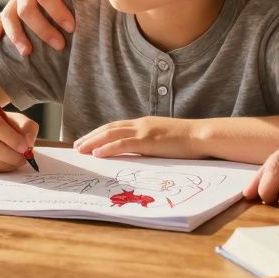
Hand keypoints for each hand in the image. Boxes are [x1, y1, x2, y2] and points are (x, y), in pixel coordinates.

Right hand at [0, 106, 38, 173]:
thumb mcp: (11, 117)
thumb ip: (25, 125)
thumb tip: (29, 142)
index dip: (12, 138)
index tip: (26, 147)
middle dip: (14, 156)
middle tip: (26, 157)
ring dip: (11, 164)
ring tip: (18, 159)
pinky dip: (3, 169)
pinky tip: (7, 162)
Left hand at [74, 117, 200, 158]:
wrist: (202, 136)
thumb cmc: (188, 140)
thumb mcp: (164, 139)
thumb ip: (151, 142)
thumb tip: (141, 152)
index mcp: (144, 124)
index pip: (116, 127)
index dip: (100, 133)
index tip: (88, 140)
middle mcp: (141, 124)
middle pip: (109, 129)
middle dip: (91, 137)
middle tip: (77, 145)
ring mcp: (144, 131)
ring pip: (111, 134)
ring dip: (93, 142)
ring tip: (81, 149)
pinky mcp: (148, 141)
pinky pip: (123, 144)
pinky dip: (108, 148)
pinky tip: (97, 153)